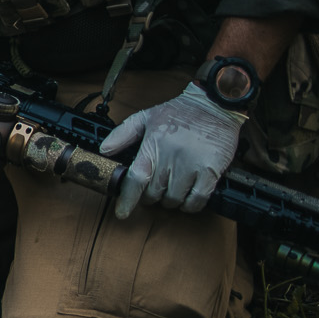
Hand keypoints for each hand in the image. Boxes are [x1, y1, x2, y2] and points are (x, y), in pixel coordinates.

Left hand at [99, 84, 244, 218]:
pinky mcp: (211, 171)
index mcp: (153, 145)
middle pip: (154, 192)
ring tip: (171, 192)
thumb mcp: (145, 116)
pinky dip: (190, 205)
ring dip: (170, 201)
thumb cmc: (179, 112)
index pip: (136, 178)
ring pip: (174, 199)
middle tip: (153, 192)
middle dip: (151, 197)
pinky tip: (188, 200)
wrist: (214, 105)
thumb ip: (122, 134)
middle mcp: (171, 157)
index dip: (127, 199)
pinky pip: (198, 199)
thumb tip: (104, 150)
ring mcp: (192, 165)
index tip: (122, 212)